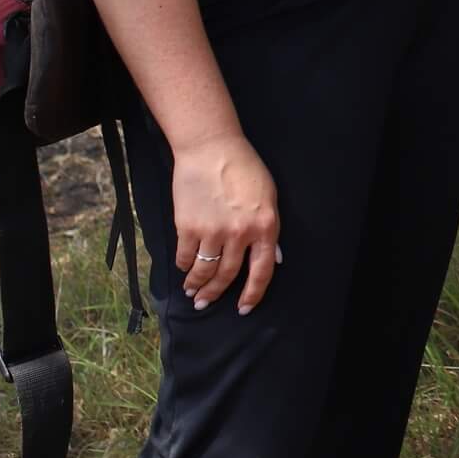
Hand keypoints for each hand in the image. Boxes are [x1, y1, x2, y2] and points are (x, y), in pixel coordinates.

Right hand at [171, 131, 280, 313]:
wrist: (211, 149)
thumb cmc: (244, 169)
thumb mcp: (269, 197)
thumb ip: (270, 229)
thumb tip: (275, 258)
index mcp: (266, 226)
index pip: (262, 271)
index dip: (253, 294)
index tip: (244, 308)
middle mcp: (241, 233)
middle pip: (228, 275)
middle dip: (216, 294)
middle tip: (206, 303)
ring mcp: (213, 231)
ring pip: (204, 271)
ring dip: (196, 286)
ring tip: (192, 292)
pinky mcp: (188, 227)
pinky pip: (185, 257)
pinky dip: (183, 266)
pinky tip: (183, 268)